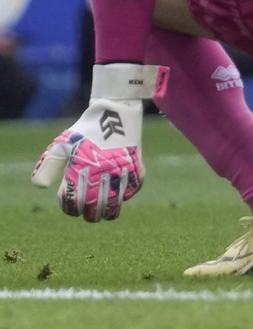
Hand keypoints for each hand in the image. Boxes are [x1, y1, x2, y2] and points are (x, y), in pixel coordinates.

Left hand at [31, 63, 165, 221]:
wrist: (116, 113)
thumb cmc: (85, 130)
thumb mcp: (62, 143)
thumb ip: (48, 165)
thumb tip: (40, 187)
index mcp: (81, 169)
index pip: (73, 202)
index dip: (70, 208)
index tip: (71, 207)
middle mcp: (101, 173)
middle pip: (94, 208)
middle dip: (89, 215)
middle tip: (88, 215)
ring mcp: (121, 172)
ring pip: (114, 204)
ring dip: (108, 212)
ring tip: (104, 215)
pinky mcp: (137, 168)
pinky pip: (130, 191)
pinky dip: (124, 197)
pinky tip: (119, 197)